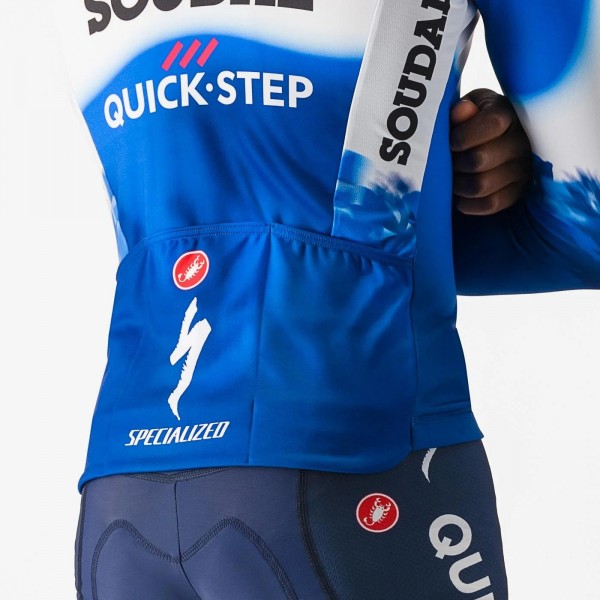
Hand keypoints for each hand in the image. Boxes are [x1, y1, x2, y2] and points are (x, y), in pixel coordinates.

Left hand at [451, 88, 531, 215]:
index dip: (463, 136)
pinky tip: (460, 195)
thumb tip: (461, 111)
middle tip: (448, 163)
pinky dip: (468, 203)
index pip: (492, 123)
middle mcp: (523, 141)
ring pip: (481, 185)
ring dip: (458, 185)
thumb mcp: (469, 107)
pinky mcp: (518, 191)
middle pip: (480, 159)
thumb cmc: (475, 120)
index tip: (452, 142)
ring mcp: (523, 169)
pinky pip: (490, 204)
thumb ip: (463, 109)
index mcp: (510, 113)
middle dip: (455, 163)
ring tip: (453, 178)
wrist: (493, 140)